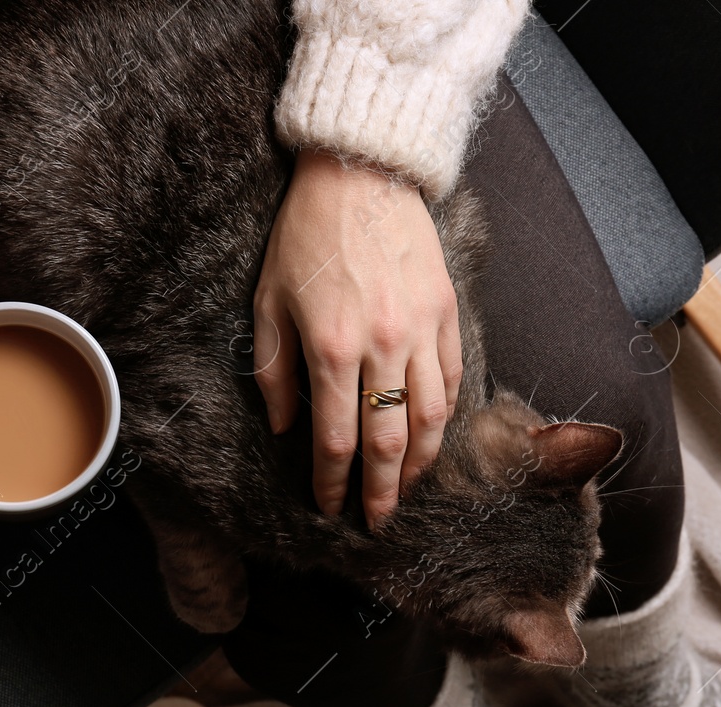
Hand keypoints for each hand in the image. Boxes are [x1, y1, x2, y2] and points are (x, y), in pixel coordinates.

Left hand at [253, 149, 462, 527]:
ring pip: (430, 418)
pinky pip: (452, 378)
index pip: (336, 439)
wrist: (361, 171)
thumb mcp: (268, 300)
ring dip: (419, 463)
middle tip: (376, 521)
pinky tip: (433, 437)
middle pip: (388, 442)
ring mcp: (420, 330)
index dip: (332, 482)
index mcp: (331, 347)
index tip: (328, 505)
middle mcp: (382, 346)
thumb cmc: (305, 233)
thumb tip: (286, 427)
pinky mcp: (446, 311)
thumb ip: (274, 370)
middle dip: (381, 490)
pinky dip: (445, 416)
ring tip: (406, 489)